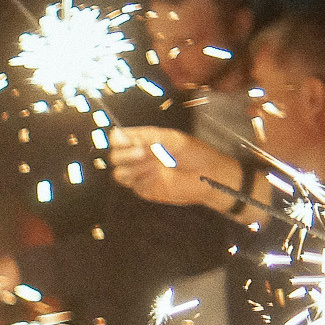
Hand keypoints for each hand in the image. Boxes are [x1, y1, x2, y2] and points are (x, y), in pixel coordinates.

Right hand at [108, 127, 241, 209]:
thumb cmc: (195, 154)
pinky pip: (132, 185)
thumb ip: (145, 136)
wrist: (209, 176)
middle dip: (126, 154)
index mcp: (144, 141)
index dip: (119, 139)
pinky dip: (141, 178)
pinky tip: (157, 174)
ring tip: (154, 164)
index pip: (119, 139)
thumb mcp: (171, 139)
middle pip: (115, 156)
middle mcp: (139, 158)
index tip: (129, 140)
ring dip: (133, 167)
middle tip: (142, 152)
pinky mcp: (145, 189)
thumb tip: (118, 134)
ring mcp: (141, 175)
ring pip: (119, 173)